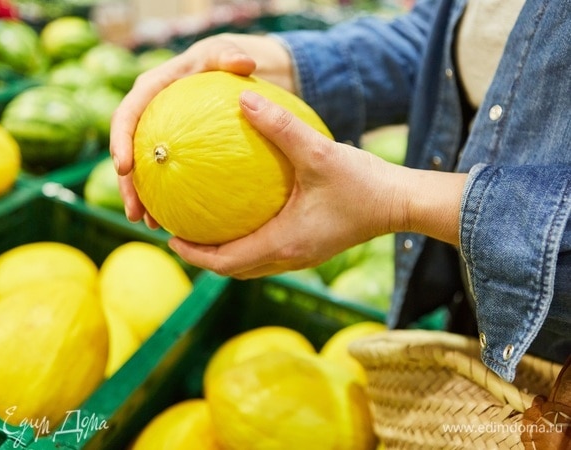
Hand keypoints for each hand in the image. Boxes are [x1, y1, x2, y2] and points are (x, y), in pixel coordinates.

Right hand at [109, 33, 292, 225]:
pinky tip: (178, 219)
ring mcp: (158, 133)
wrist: (226, 69)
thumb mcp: (225, 53)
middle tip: (134, 212)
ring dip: (142, 199)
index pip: (127, 114)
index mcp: (150, 89)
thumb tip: (244, 64)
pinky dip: (169, 195)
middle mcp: (148, 113)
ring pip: (143, 170)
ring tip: (150, 225)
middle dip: (127, 184)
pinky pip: (165, 173)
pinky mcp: (172, 147)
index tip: (124, 167)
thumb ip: (230, 56)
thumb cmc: (224, 60)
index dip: (120, 141)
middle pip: (128, 151)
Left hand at [168, 90, 403, 278]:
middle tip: (179, 232)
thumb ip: (279, 126)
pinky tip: (242, 216)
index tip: (170, 236)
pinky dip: (246, 244)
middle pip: (233, 269)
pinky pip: (267, 253)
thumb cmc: (363, 182)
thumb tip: (242, 100)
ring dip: (223, 252)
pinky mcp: (310, 247)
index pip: (225, 262)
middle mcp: (289, 256)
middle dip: (202, 256)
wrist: (400, 202)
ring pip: (250, 264)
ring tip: (203, 227)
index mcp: (285, 242)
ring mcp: (301, 256)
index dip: (193, 254)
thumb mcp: (319, 151)